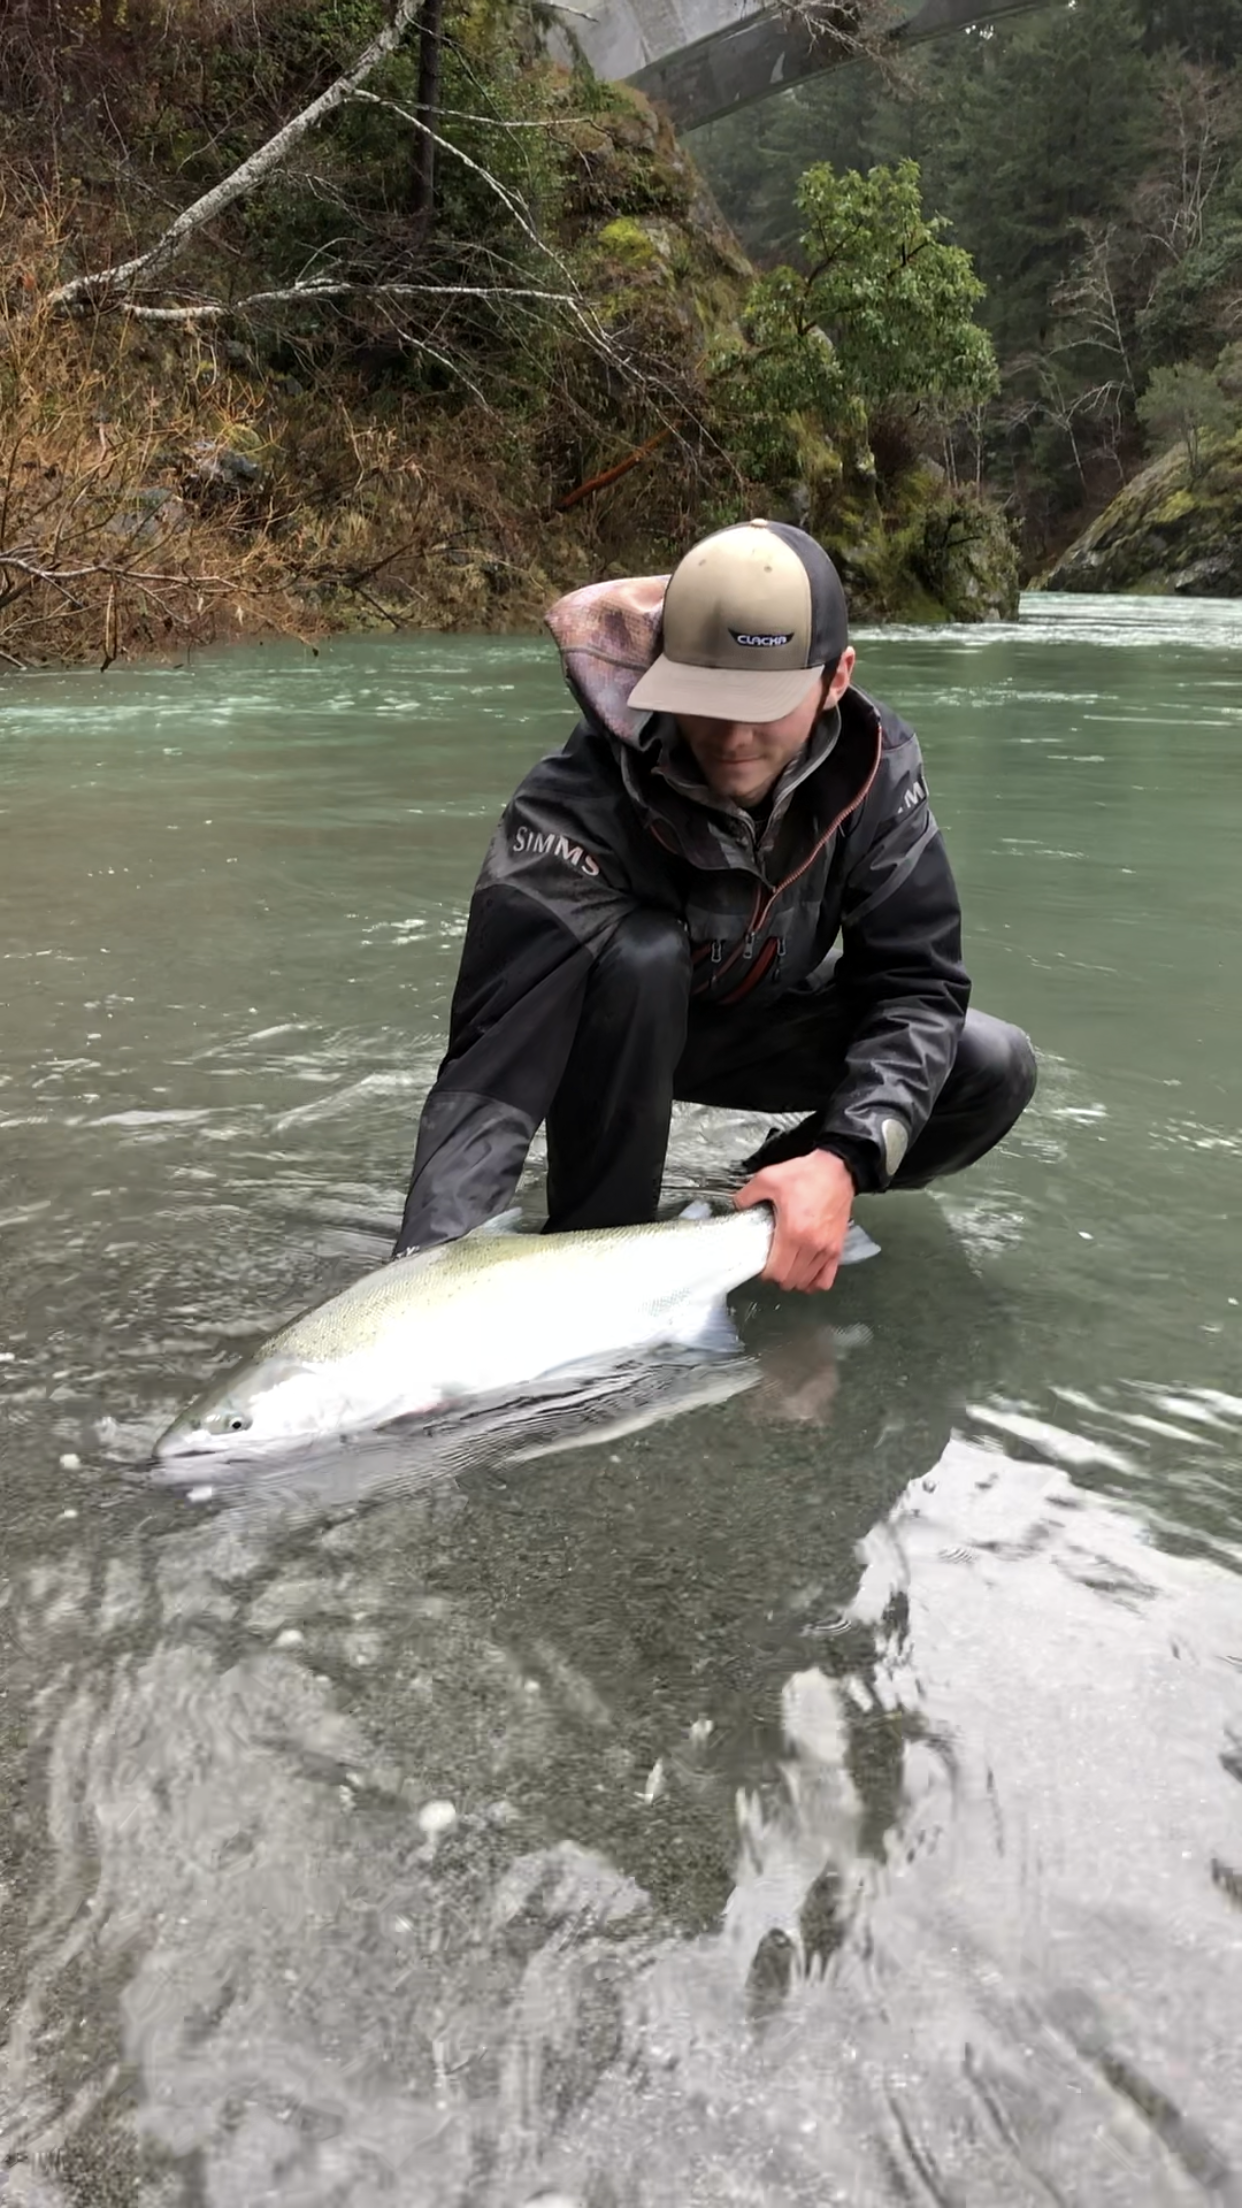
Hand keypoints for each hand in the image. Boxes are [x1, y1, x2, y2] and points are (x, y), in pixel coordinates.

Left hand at [735, 1149, 855, 1293]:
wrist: (837, 1169)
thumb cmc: (806, 1174)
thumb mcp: (769, 1178)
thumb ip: (748, 1194)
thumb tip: (738, 1206)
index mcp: (793, 1232)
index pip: (777, 1271)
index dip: (766, 1273)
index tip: (762, 1265)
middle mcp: (811, 1245)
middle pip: (791, 1280)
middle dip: (778, 1277)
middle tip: (772, 1265)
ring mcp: (827, 1249)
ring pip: (807, 1282)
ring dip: (795, 1280)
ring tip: (788, 1268)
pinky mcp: (837, 1247)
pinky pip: (827, 1278)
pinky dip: (815, 1282)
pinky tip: (807, 1276)